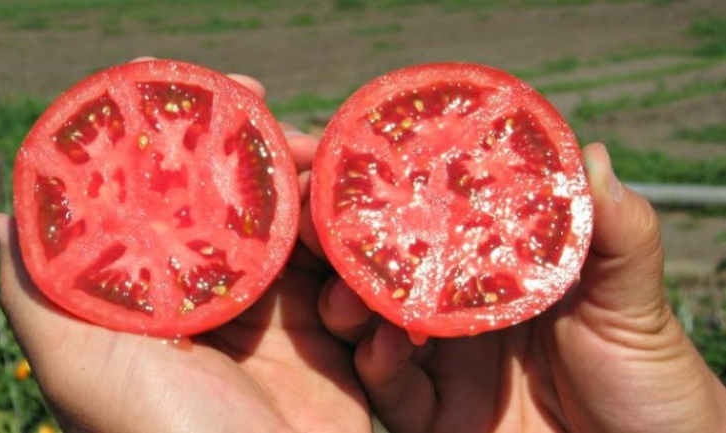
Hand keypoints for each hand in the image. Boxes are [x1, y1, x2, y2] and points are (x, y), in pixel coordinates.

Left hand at [0, 73, 369, 432]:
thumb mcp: (79, 361)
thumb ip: (40, 288)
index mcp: (163, 299)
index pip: (185, 202)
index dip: (207, 147)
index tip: (238, 95)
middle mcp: (219, 306)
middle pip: (255, 212)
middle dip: (283, 165)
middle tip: (310, 139)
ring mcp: (279, 326)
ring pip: (311, 242)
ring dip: (331, 210)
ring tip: (346, 194)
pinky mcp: (335, 351)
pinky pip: (357, 292)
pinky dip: (366, 273)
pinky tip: (366, 269)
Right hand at [317, 143, 725, 431]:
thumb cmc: (650, 380)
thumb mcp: (634, 302)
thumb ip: (618, 233)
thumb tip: (589, 155)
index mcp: (501, 268)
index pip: (439, 220)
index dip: (399, 193)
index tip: (362, 163)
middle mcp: (463, 309)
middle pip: (390, 268)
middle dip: (351, 245)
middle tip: (324, 222)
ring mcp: (446, 363)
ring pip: (374, 324)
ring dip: (350, 302)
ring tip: (349, 291)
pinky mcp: (436, 416)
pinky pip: (391, 389)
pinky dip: (378, 365)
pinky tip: (386, 345)